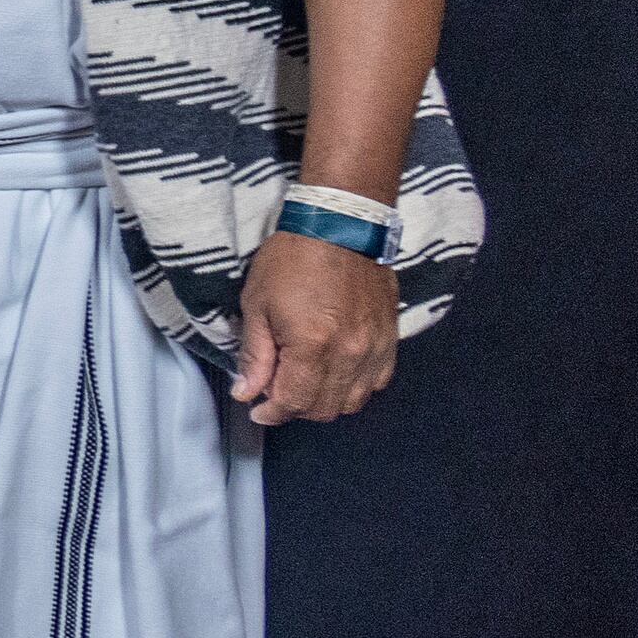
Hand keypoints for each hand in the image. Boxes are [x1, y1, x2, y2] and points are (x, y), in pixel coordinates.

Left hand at [229, 228, 396, 426]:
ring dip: (325, 401)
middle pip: (324, 408)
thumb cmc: (291, 259)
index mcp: (313, 346)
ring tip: (304, 382)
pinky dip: (355, 386)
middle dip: (295, 408)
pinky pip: (377, 381)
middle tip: (275, 391)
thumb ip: (255, 355)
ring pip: (352, 401)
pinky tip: (336, 372)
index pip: (294, 403)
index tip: (257, 408)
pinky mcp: (390, 338)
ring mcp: (375, 348)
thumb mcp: (257, 305)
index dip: (271, 412)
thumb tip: (247, 394)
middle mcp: (350, 354)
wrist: (341, 225)